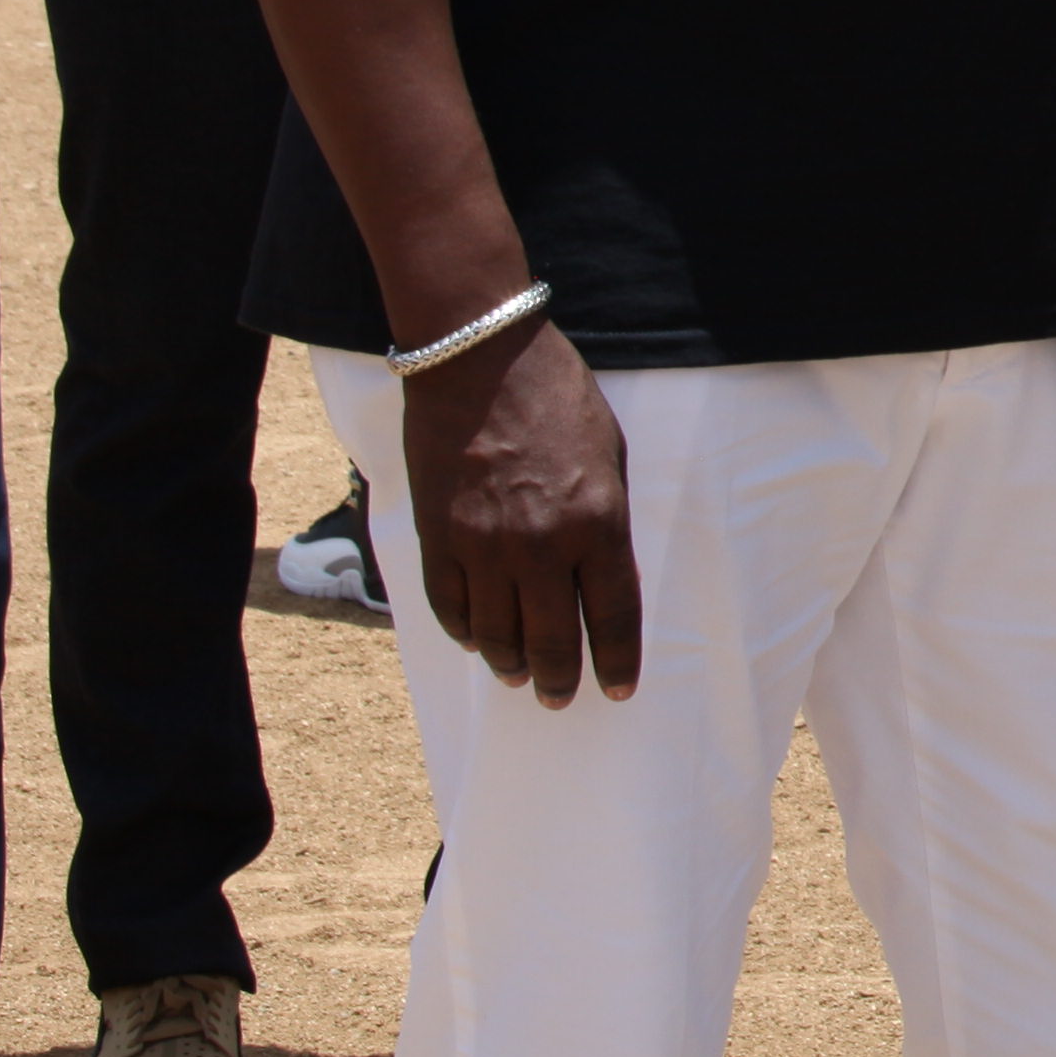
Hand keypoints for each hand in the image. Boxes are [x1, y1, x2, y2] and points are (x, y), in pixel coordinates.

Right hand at [398, 315, 637, 709]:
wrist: (480, 360)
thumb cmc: (558, 397)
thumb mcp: (610, 454)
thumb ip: (606, 519)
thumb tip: (598, 576)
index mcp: (597, 523)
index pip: (614, 617)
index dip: (617, 661)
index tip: (618, 689)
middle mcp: (541, 546)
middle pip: (553, 639)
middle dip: (560, 678)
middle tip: (560, 697)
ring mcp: (483, 546)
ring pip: (497, 634)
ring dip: (511, 663)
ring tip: (519, 676)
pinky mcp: (437, 539)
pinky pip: (450, 607)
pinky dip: (466, 631)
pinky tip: (478, 641)